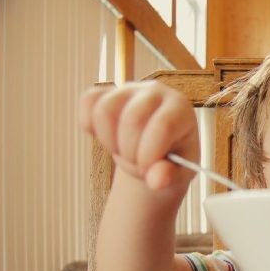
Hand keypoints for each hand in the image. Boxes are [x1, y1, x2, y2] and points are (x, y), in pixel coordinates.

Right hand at [79, 81, 199, 189]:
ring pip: (105, 110)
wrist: (153, 151)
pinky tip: (107, 138)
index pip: (162, 126)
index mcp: (181, 109)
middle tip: (137, 163)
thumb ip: (170, 176)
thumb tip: (157, 181)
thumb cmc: (171, 160)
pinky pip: (88, 102)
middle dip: (130, 152)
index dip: (149, 154)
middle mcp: (156, 92)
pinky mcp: (105, 92)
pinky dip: (90, 126)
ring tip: (124, 151)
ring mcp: (128, 89)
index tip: (147, 170)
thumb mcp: (178, 173)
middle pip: (132, 119)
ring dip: (109, 141)